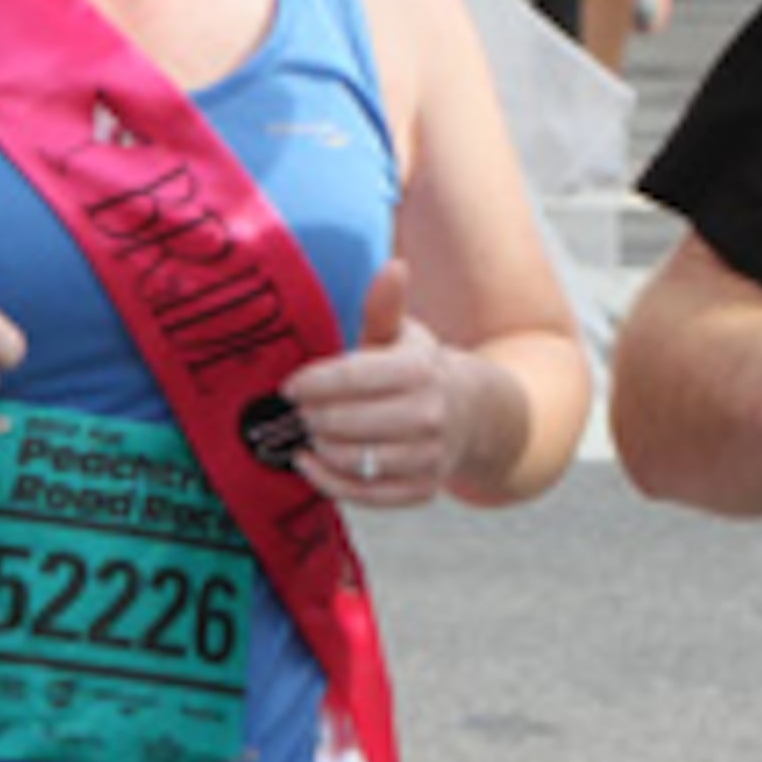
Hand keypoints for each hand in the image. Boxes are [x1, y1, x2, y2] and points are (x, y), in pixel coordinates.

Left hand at [279, 259, 478, 507]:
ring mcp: (428, 457)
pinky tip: (310, 462)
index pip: (353, 378)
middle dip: (312, 416)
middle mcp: (431, 415)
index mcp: (422, 370)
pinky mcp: (421, 490)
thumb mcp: (403, 336)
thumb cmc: (419, 371)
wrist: (471, 415)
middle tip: (297, 411)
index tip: (290, 386)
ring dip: (320, 446)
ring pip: (352, 459)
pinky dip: (328, 481)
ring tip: (308, 431)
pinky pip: (364, 494)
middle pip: (346, 421)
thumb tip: (393, 268)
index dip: (314, 383)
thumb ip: (386, 306)